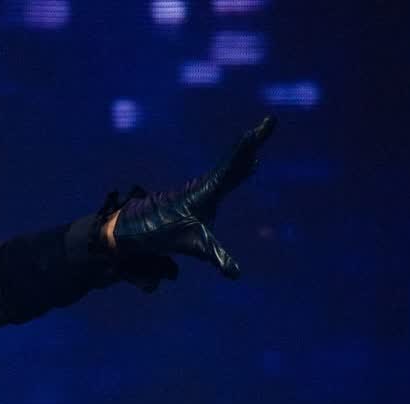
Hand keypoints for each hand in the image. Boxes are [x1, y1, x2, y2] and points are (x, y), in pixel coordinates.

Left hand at [107, 115, 277, 288]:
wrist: (140, 229)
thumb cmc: (165, 233)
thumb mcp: (194, 245)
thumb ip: (217, 257)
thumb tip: (236, 275)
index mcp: (208, 189)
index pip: (233, 165)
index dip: (246, 147)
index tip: (258, 129)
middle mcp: (208, 184)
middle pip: (235, 157)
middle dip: (253, 140)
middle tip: (269, 121)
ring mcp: (207, 187)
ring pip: (232, 164)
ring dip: (248, 150)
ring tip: (262, 134)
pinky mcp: (205, 194)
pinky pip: (229, 174)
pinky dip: (242, 165)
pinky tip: (252, 164)